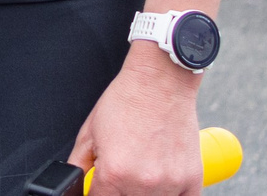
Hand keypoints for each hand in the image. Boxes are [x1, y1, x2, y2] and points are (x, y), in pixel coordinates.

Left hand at [71, 50, 202, 195]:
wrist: (159, 81)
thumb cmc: (126, 100)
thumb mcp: (89, 132)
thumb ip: (79, 165)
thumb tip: (75, 184)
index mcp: (114, 173)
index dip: (97, 193)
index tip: (100, 186)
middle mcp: (142, 183)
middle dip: (119, 191)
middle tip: (122, 173)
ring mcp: (170, 183)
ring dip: (144, 192)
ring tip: (142, 169)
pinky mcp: (191, 180)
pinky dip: (171, 195)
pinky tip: (162, 180)